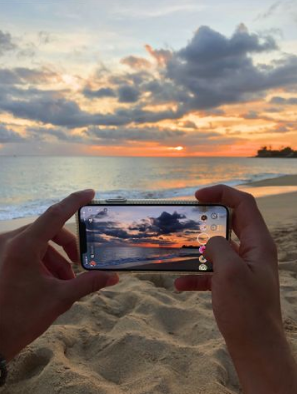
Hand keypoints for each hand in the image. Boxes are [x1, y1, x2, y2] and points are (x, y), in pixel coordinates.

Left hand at [0, 190, 118, 361]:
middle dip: (68, 247)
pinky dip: (43, 262)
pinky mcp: (3, 257)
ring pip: (40, 242)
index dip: (74, 202)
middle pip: (49, 231)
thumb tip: (113, 277)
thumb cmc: (20, 318)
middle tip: (79, 264)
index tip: (90, 194)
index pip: (55, 215)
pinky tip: (50, 283)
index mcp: (23, 247)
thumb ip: (88, 283)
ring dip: (56, 259)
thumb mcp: (59, 299)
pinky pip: (28, 250)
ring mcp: (4, 249)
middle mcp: (11, 242)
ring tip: (65, 283)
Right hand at [175, 185, 296, 393]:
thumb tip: (210, 240)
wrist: (255, 348)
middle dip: (207, 218)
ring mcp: (242, 268)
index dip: (221, 193)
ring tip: (179, 250)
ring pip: (218, 247)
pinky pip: (212, 271)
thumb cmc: (247, 310)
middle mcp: (252, 251)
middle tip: (187, 219)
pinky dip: (196, 275)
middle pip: (230, 222)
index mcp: (259, 243)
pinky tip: (179, 284)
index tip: (197, 196)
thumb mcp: (230, 272)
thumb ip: (218, 247)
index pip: (244, 204)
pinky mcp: (232, 284)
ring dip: (198, 248)